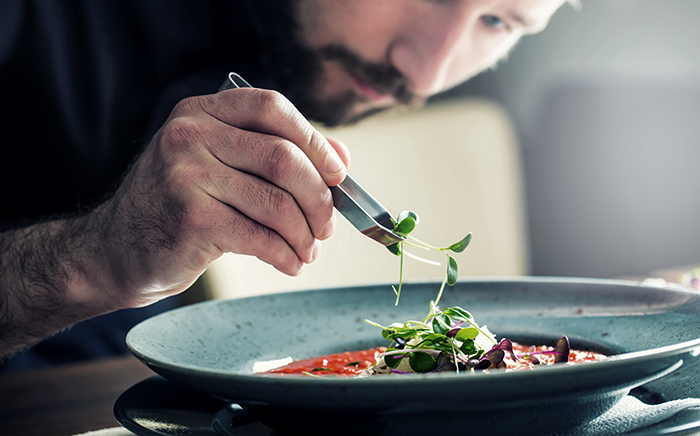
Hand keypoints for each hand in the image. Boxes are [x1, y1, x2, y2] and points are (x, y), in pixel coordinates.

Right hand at [94, 88, 349, 307]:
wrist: (117, 248)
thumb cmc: (178, 205)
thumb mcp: (220, 165)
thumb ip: (276, 153)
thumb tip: (341, 158)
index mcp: (202, 112)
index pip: (272, 108)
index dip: (315, 140)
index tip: (337, 173)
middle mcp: (190, 136)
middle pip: (284, 158)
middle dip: (319, 199)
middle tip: (327, 226)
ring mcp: (187, 176)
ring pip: (277, 203)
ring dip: (305, 234)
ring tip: (308, 251)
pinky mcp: (191, 220)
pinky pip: (260, 238)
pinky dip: (286, 255)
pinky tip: (289, 263)